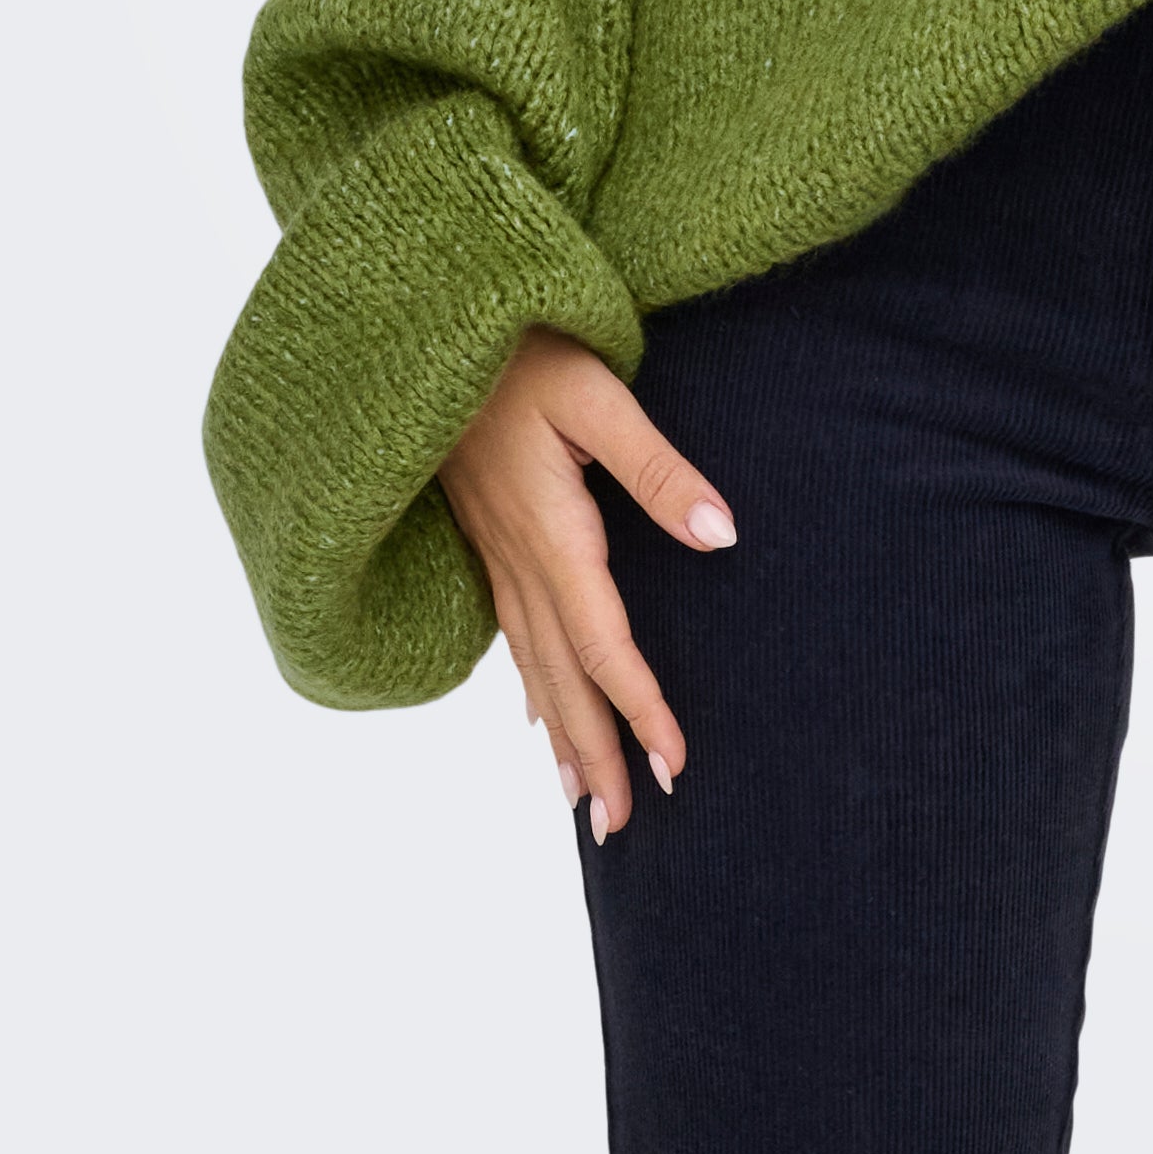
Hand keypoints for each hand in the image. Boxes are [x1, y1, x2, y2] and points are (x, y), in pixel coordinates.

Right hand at [437, 325, 736, 842]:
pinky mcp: (485, 540)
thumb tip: (722, 533)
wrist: (431, 327)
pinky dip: (527, 688)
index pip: (605, 644)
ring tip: (579, 802)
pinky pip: (510, 636)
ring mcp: (495, 554)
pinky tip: (530, 719)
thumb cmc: (523, 348)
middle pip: (563, 678)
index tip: (674, 764)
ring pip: (532, 666)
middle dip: (594, 752)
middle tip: (621, 826)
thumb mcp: (598, 395)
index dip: (640, 707)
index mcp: (552, 533)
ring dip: (559, 735)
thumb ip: (658, 468)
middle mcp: (519, 560)